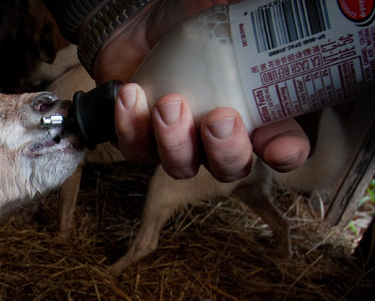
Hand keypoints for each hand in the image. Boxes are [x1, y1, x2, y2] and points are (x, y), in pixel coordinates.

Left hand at [91, 0, 309, 181]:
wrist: (143, 26)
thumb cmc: (195, 21)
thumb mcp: (231, 14)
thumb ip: (258, 22)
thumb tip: (277, 11)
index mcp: (255, 115)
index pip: (283, 145)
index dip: (286, 153)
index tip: (279, 148)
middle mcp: (217, 139)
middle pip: (229, 167)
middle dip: (226, 150)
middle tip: (218, 120)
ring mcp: (177, 145)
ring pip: (180, 166)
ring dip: (175, 141)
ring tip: (168, 104)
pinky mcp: (139, 141)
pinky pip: (135, 147)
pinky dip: (131, 125)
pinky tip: (132, 96)